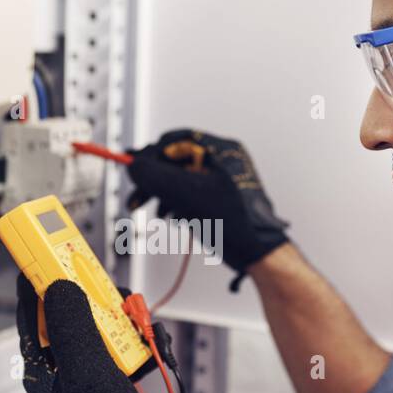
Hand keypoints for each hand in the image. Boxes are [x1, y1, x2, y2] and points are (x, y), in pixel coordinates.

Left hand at [15, 274, 167, 392]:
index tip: (50, 245)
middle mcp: (60, 364)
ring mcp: (85, 372)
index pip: (30, 304)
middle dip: (98, 297)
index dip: (39, 271)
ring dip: (125, 321)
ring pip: (100, 323)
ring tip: (144, 333)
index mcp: (41, 363)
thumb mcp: (87, 375)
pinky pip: (120, 346)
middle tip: (115, 295)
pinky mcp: (108, 380)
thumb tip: (56, 286)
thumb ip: (71, 327)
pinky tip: (153, 351)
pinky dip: (138, 341)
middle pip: (72, 308)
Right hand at [127, 129, 289, 289]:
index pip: (177, 139)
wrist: (258, 252)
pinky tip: (173, 216)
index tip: (134, 167)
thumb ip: (158, 176)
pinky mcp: (217, 198)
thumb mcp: (190, 194)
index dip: (152, 153)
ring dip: (162, 195)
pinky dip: (176, 204)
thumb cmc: (238, 223)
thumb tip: (135, 166)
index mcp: (221, 150)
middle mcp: (221, 161)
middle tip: (136, 197)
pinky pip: (189, 193)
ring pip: (179, 179)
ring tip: (158, 213)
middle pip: (175, 161)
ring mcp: (219, 180)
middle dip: (154, 181)